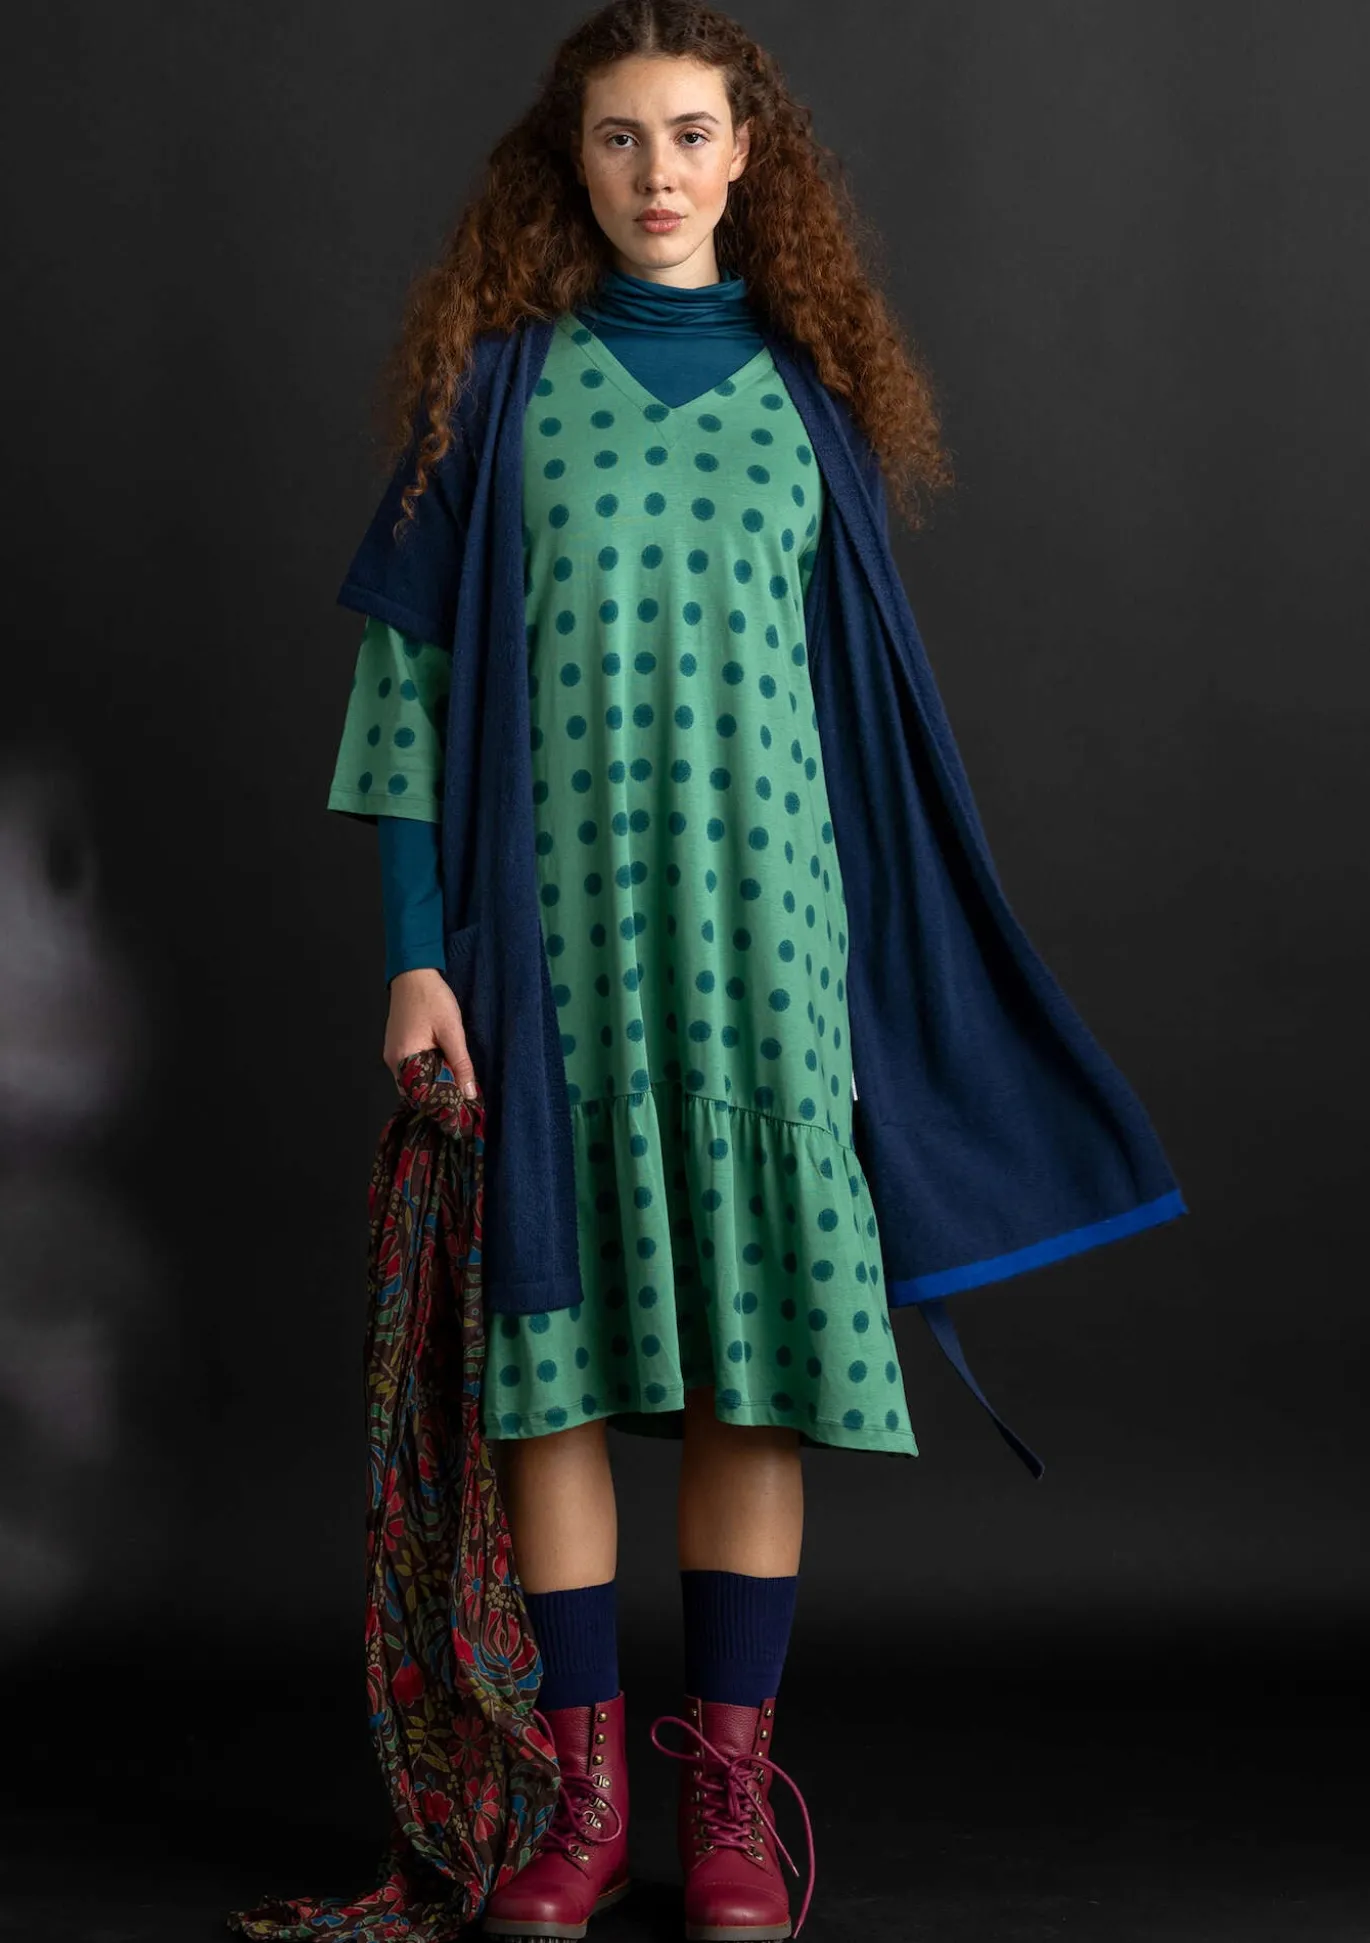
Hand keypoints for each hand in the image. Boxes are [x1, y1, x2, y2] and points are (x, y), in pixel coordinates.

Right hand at [383, 967, 479, 1097]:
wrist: (414, 973)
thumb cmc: (432, 999)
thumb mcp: (452, 1032)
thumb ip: (461, 1064)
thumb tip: (468, 1092)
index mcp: (403, 1059)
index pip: (420, 1095)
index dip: (440, 1102)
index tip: (461, 1105)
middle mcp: (393, 1060)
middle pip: (415, 1089)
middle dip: (438, 1094)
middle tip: (462, 1095)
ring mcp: (392, 1053)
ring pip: (414, 1079)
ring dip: (433, 1081)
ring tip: (456, 1082)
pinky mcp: (397, 1045)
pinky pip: (411, 1067)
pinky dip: (427, 1070)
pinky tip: (443, 1066)